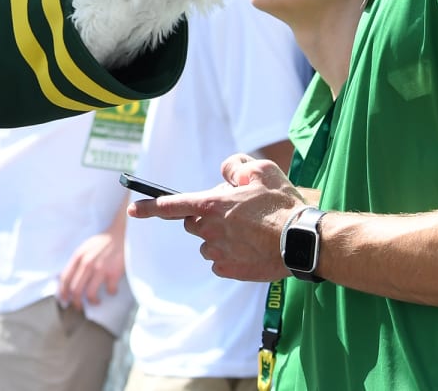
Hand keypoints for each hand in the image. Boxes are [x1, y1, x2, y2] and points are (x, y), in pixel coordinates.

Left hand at [57, 229, 124, 309]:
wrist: (121, 234)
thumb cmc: (103, 243)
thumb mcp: (85, 248)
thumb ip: (77, 262)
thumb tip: (68, 278)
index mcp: (78, 257)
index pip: (65, 278)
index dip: (63, 292)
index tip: (64, 300)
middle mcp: (87, 263)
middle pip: (75, 290)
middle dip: (75, 302)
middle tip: (79, 307)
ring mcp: (100, 269)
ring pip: (90, 294)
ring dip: (92, 302)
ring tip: (96, 302)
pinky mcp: (114, 273)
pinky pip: (110, 290)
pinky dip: (111, 292)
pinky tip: (112, 289)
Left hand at [128, 153, 305, 281]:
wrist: (304, 242)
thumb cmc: (283, 204)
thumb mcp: (260, 170)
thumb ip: (234, 166)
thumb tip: (225, 175)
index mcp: (210, 205)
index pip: (170, 205)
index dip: (148, 207)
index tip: (133, 210)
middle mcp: (209, 230)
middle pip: (193, 223)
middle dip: (206, 218)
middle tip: (234, 214)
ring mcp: (219, 253)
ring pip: (208, 243)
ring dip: (219, 237)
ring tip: (248, 232)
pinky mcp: (231, 271)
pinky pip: (221, 262)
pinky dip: (231, 256)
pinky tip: (250, 248)